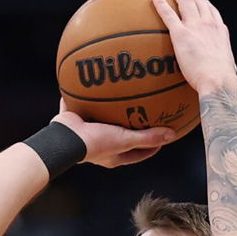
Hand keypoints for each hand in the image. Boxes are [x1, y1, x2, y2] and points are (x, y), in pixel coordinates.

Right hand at [53, 103, 174, 168]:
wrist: (64, 138)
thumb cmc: (94, 143)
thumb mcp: (125, 140)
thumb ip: (148, 137)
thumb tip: (173, 134)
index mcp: (113, 155)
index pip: (139, 153)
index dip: (153, 145)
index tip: (164, 133)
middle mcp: (101, 146)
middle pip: (123, 135)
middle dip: (134, 125)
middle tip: (146, 111)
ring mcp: (88, 132)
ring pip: (105, 118)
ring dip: (113, 108)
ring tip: (123, 93)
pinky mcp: (76, 118)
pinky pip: (87, 103)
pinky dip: (92, 93)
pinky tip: (99, 80)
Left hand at [151, 0, 236, 95]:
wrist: (218, 81)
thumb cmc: (223, 82)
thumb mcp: (229, 70)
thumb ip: (226, 67)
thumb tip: (230, 74)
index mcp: (220, 32)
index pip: (212, 12)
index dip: (205, 2)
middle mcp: (208, 24)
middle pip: (198, 1)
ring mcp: (195, 27)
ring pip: (185, 1)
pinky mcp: (181, 34)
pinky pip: (168, 14)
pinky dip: (160, 2)